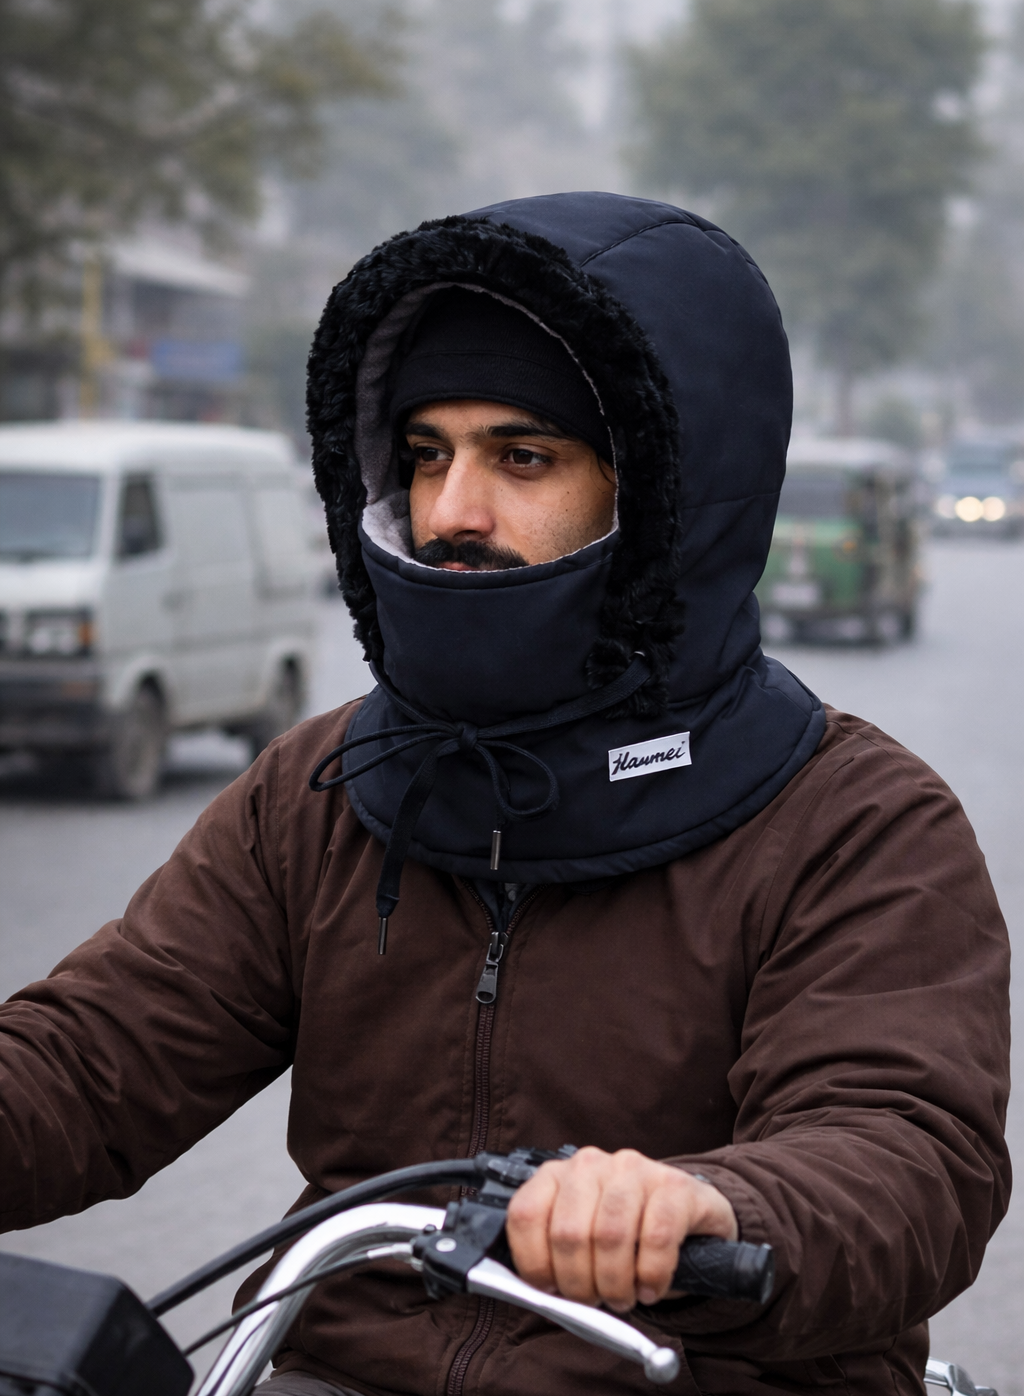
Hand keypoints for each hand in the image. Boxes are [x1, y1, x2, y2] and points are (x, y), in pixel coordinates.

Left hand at [505, 1146, 737, 1312]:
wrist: (686, 1218)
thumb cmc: (624, 1237)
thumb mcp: (581, 1241)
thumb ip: (554, 1258)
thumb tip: (539, 1296)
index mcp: (556, 1174)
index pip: (526, 1215)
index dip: (534, 1264)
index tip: (551, 1292)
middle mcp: (591, 1164)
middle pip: (569, 1233)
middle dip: (579, 1284)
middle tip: (595, 1301)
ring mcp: (634, 1169)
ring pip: (610, 1235)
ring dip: (615, 1283)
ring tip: (622, 1298)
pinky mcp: (675, 1185)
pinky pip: (657, 1237)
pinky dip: (651, 1275)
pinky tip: (650, 1288)